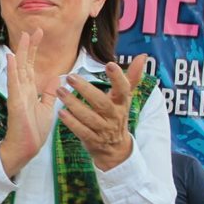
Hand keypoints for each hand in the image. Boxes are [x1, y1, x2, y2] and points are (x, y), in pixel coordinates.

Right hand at [0, 29, 58, 177]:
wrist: (26, 148)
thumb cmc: (34, 131)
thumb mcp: (47, 108)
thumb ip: (49, 93)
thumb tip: (55, 78)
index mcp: (29, 90)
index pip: (31, 66)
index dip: (34, 50)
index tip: (38, 33)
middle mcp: (22, 90)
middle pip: (24, 64)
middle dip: (29, 46)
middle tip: (33, 29)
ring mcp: (17, 95)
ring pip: (18, 69)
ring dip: (20, 53)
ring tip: (22, 37)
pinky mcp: (15, 103)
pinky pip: (14, 84)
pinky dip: (12, 71)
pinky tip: (11, 58)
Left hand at [57, 55, 148, 170]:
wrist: (115, 148)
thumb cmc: (117, 115)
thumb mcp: (125, 98)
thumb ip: (132, 77)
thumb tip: (143, 56)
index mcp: (122, 103)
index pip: (123, 89)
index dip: (118, 78)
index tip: (110, 64)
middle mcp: (114, 116)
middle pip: (101, 103)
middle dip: (86, 90)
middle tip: (70, 77)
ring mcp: (103, 129)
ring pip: (89, 117)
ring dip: (74, 104)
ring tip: (60, 91)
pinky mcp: (92, 140)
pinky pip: (82, 131)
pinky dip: (71, 122)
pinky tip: (61, 112)